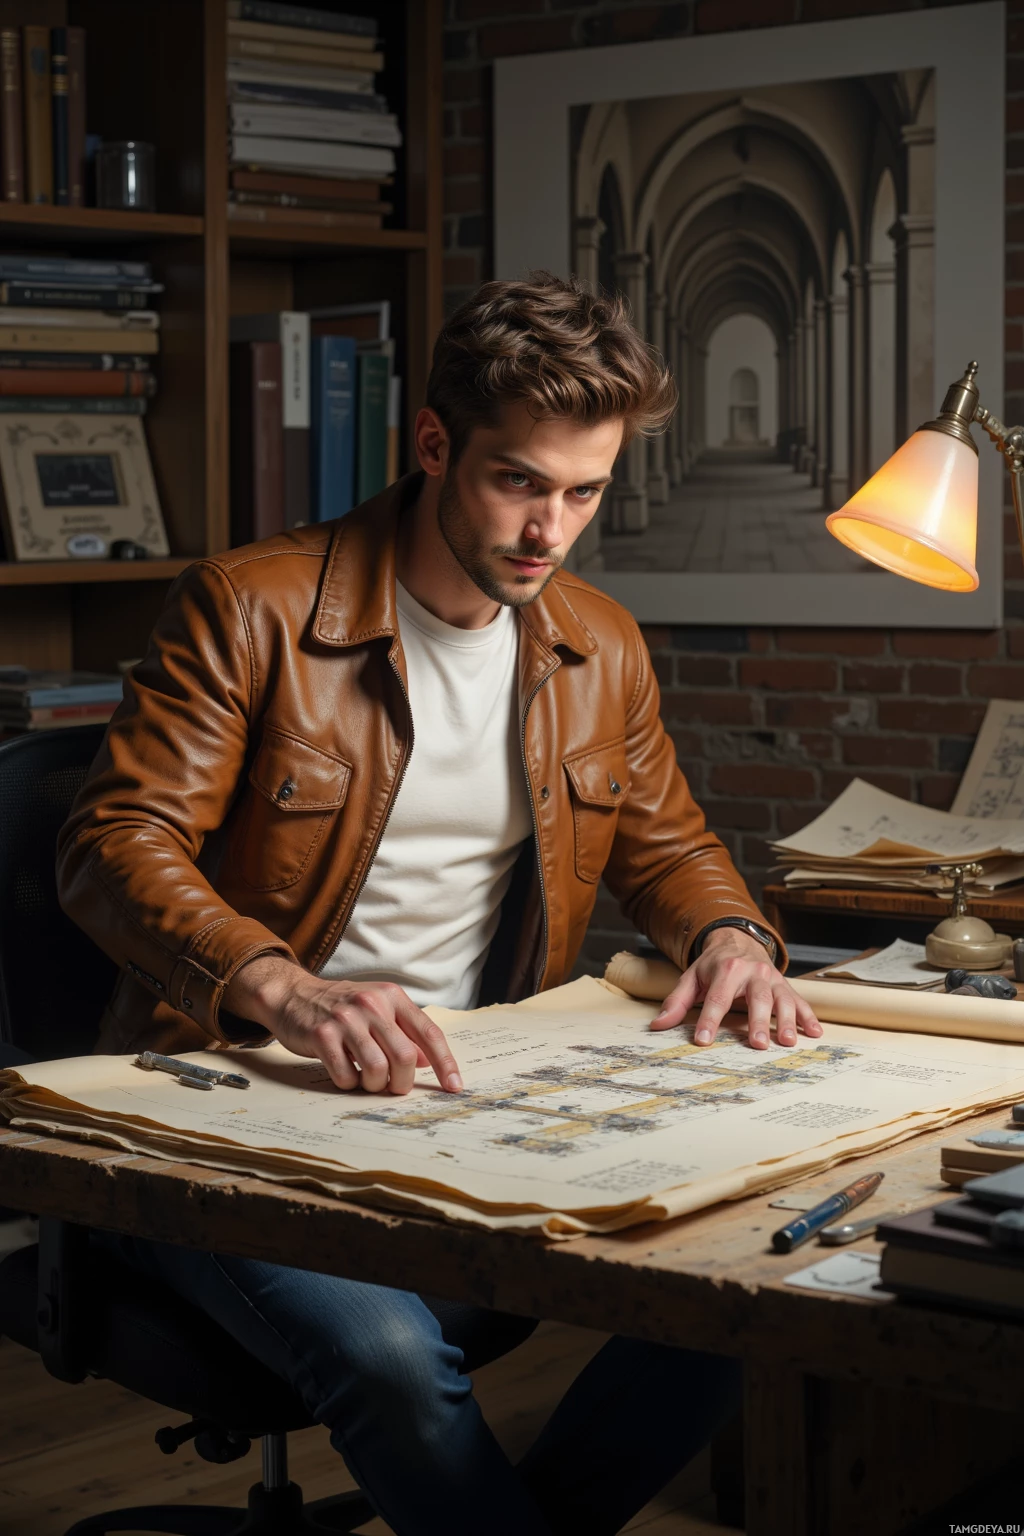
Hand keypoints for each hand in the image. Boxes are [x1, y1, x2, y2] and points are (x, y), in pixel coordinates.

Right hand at [225, 954, 462, 1094]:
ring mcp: (346, 1020)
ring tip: (365, 1079)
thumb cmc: (340, 1007)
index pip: (429, 1033)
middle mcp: (372, 1005)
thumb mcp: (377, 1009)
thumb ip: (403, 1032)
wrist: (293, 994)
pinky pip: (346, 1075)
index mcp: (392, 997)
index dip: (446, 1064)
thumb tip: (429, 1062)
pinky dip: (349, 1083)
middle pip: (405, 1057)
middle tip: (393, 1088)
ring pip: (377, 1070)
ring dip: (374, 1085)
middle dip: (402, 1083)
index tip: (454, 1087)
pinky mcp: (322, 1035)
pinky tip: (344, 1073)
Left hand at [649, 928, 821, 1050]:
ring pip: (782, 999)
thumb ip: (676, 1002)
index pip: (717, 998)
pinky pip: (800, 1001)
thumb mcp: (691, 978)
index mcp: (726, 969)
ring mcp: (772, 979)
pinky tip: (814, 1033)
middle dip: (757, 1021)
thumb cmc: (714, 965)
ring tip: (787, 1041)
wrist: (739, 940)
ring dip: (786, 1021)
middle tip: (758, 1044)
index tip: (703, 1040)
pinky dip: (808, 1017)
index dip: (709, 1020)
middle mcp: (752, 972)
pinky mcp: (785, 986)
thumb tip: (658, 1025)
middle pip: (756, 998)